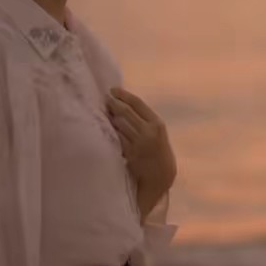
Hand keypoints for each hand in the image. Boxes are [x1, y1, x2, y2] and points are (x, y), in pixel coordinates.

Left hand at [104, 86, 176, 215]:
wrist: (161, 175)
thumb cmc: (159, 151)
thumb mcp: (158, 132)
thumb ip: (145, 120)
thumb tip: (125, 104)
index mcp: (157, 123)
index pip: (138, 103)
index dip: (124, 95)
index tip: (113, 90)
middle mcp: (148, 131)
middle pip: (126, 112)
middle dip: (114, 103)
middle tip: (105, 98)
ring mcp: (138, 143)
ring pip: (120, 124)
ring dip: (110, 117)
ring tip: (104, 111)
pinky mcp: (130, 153)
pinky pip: (117, 138)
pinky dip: (111, 131)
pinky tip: (106, 127)